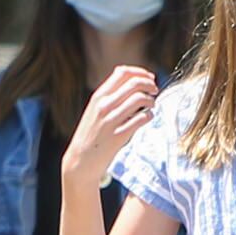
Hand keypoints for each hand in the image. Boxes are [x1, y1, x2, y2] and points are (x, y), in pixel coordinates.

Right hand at [61, 63, 156, 187]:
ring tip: (151, 106)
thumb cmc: (91, 135)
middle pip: (134, 83)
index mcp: (98, 96)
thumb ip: (110, 96)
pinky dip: (149, 115)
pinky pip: (141, 118)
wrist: (80, 161)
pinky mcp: (119, 135)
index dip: (140, 72)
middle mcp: (104, 105)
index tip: (149, 78)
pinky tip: (147, 118)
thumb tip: (133, 81)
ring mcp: (111, 120)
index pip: (122, 72)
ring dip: (151, 100)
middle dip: (150, 84)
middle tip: (155, 90)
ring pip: (140, 99)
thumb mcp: (94, 110)